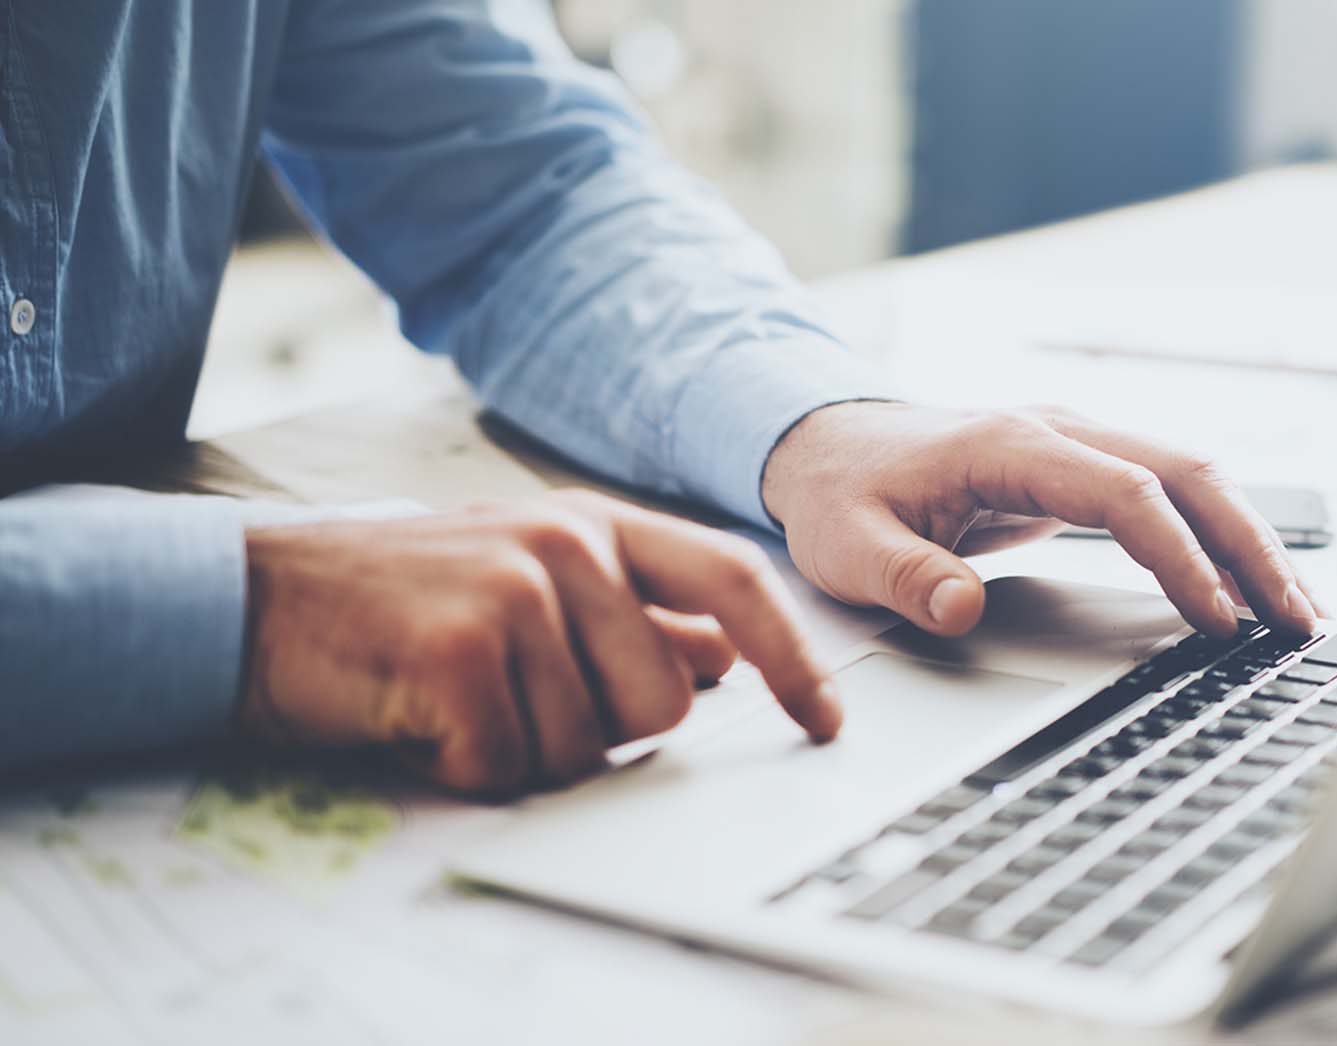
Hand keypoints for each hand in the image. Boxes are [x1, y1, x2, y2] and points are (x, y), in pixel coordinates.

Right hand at [237, 490, 838, 794]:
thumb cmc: (401, 601)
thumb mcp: (530, 581)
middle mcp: (567, 543)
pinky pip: (512, 764)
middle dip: (600, 731)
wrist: (253, 599)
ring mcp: (516, 588)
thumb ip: (630, 613)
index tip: (824, 718)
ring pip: (589, 745)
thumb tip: (723, 655)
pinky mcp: (462, 646)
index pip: (733, 582)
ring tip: (460, 703)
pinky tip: (423, 720)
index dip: (792, 656)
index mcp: (597, 526)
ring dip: (523, 753)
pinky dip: (467, 769)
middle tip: (518, 702)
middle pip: (665, 700)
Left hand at [761, 403, 1323, 637]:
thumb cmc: (844, 494)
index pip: (1125, 494)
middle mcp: (1062, 430)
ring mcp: (1081, 443)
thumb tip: (962, 608)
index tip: (1217, 619)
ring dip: (1252, 541)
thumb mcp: (849, 547)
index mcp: (1012, 443)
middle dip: (1253, 547)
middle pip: (1188, 474)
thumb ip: (906, 578)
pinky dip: (1222, 535)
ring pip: (1195, 478)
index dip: (1178, 557)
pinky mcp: (1087, 467)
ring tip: (1302, 612)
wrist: (830, 443)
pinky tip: (1252, 585)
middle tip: (1301, 621)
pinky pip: (1173, 494)